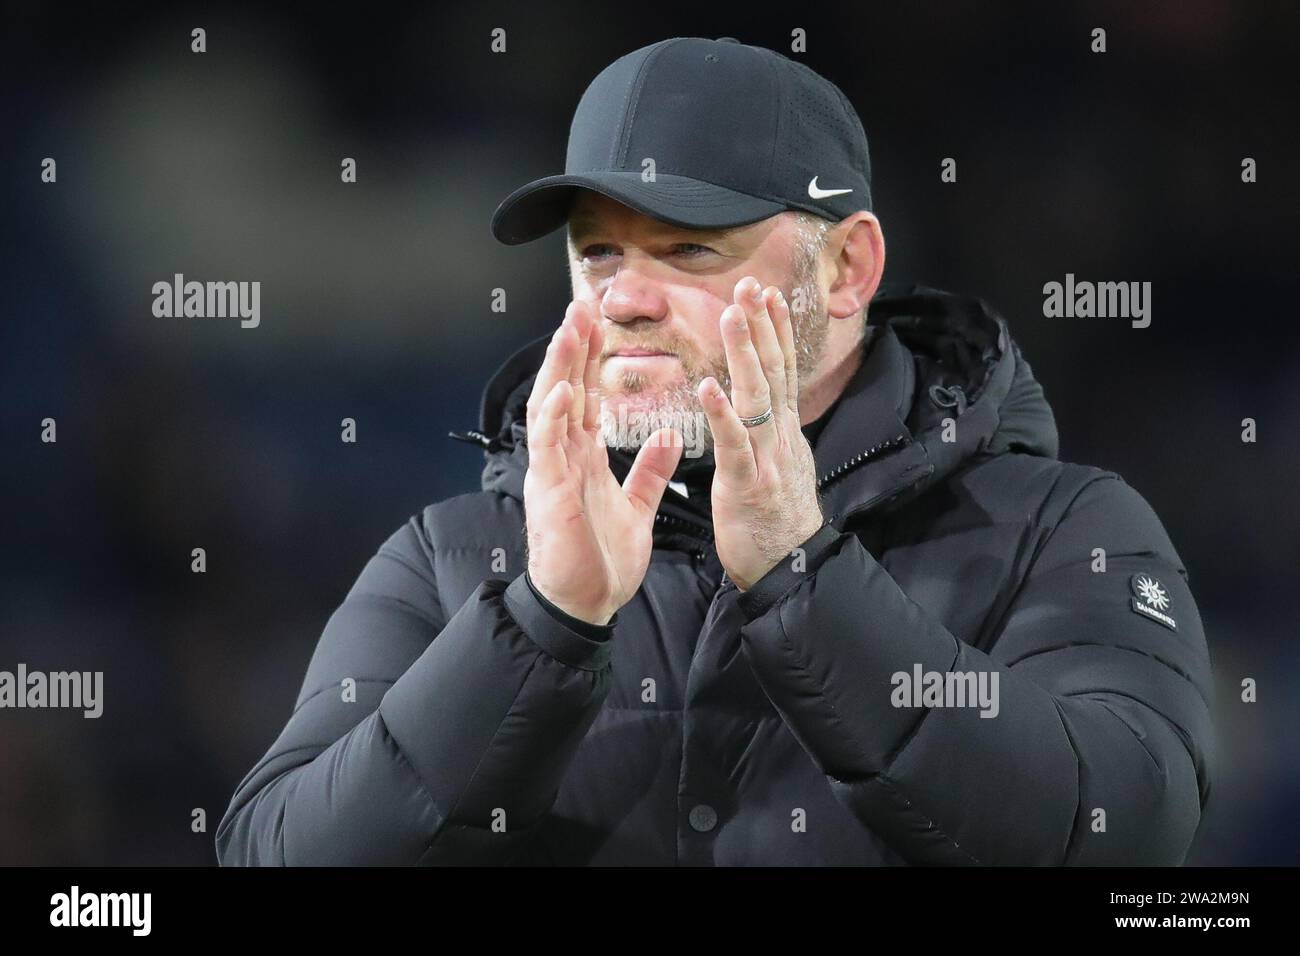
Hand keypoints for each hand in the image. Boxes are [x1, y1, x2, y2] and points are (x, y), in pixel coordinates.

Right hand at [524, 300, 684, 624]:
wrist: (587, 605)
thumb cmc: (603, 561)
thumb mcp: (638, 507)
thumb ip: (650, 470)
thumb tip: (669, 435)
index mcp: (583, 458)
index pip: (587, 397)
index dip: (591, 359)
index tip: (598, 321)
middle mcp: (564, 458)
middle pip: (565, 390)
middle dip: (572, 348)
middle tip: (580, 305)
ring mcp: (553, 472)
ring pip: (551, 408)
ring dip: (559, 367)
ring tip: (569, 329)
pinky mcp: (551, 494)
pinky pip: (548, 447)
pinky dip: (555, 416)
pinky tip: (565, 389)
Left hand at [697, 276, 824, 590]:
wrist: (790, 568)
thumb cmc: (776, 522)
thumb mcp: (781, 467)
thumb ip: (773, 436)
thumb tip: (771, 410)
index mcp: (784, 433)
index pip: (782, 371)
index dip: (775, 332)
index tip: (767, 295)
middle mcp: (781, 438)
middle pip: (774, 372)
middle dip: (762, 327)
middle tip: (750, 286)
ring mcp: (767, 459)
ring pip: (757, 397)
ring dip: (744, 354)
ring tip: (732, 316)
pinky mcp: (747, 484)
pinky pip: (734, 444)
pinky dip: (722, 413)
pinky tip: (708, 386)